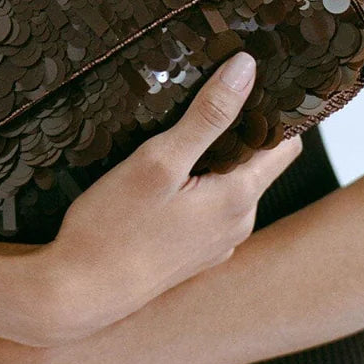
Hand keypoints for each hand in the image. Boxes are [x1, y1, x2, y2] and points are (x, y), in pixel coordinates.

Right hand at [45, 52, 302, 341]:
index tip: (255, 79)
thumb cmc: (113, 229)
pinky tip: (165, 173)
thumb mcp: (158, 161)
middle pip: (256, 162)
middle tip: (208, 90)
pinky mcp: (192, 255)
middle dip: (240, 128)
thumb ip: (207, 116)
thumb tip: (246, 69)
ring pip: (230, 184)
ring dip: (215, 157)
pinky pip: (208, 207)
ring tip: (183, 126)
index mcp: (239, 198)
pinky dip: (197, 185)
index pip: (285, 143)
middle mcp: (238, 224)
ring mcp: (216, 244)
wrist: (77, 295)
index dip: (275, 110)